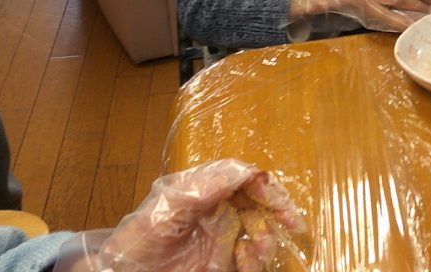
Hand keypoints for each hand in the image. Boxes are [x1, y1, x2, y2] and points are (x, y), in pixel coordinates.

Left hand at [98, 158, 305, 271]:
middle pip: (260, 204)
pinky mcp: (221, 264)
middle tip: (293, 226)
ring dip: (266, 241)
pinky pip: (250, 260)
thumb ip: (207, 186)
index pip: (246, 179)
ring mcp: (220, 239)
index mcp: (205, 190)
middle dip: (277, 213)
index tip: (278, 202)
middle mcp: (217, 211)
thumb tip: (246, 169)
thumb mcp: (169, 205)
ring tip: (258, 254)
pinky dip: (254, 263)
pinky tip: (246, 266)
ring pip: (260, 233)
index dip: (267, 187)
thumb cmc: (138, 240)